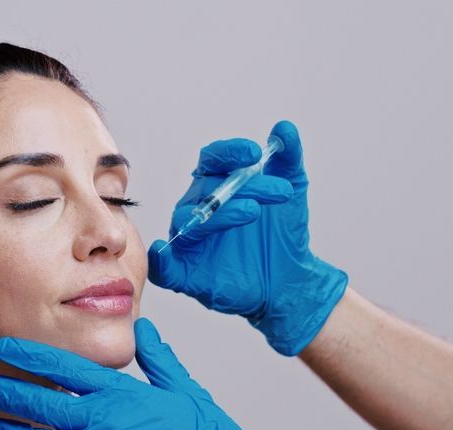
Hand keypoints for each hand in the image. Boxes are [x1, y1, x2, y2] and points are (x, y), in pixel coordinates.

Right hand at [148, 120, 347, 355]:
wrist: (289, 279)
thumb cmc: (281, 234)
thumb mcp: (292, 190)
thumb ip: (287, 159)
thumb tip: (284, 128)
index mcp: (215, 185)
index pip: (212, 161)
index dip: (229, 153)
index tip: (255, 153)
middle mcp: (197, 209)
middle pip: (206, 189)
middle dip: (243, 187)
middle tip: (279, 192)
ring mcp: (190, 240)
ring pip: (189, 219)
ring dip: (220, 214)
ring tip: (253, 212)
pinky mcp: (186, 273)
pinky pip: (165, 266)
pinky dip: (160, 258)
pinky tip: (162, 251)